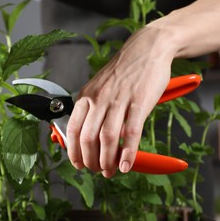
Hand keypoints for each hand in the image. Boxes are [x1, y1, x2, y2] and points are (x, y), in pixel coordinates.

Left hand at [66, 25, 173, 177]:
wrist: (146, 48)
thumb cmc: (123, 71)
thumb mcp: (98, 87)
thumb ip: (91, 109)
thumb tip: (88, 136)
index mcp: (86, 96)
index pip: (72, 129)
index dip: (73, 151)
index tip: (77, 163)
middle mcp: (98, 99)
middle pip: (87, 138)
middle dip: (89, 160)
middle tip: (96, 170)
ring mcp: (118, 100)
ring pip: (107, 138)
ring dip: (107, 161)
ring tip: (110, 171)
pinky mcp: (139, 102)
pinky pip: (131, 132)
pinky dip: (127, 153)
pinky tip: (126, 165)